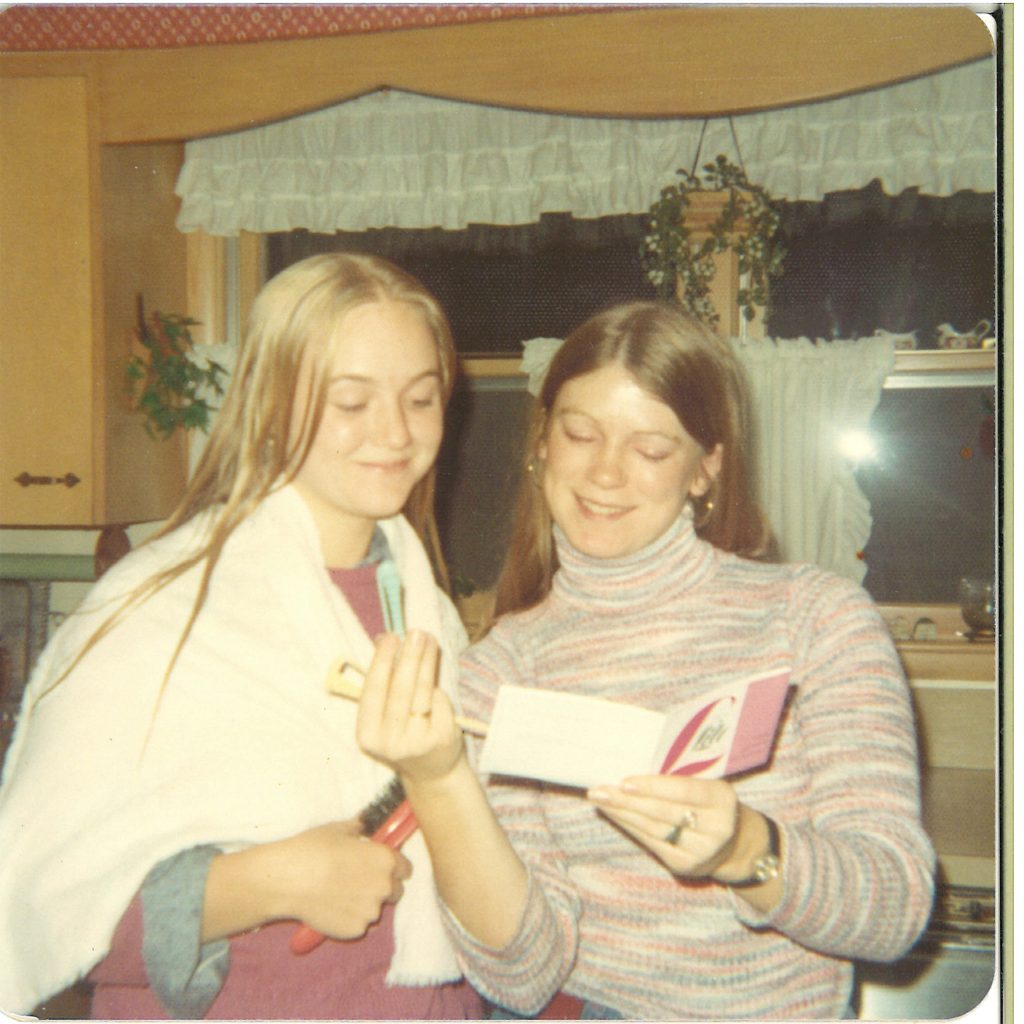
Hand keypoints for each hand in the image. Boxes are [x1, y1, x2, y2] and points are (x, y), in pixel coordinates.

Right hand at [203, 818, 411, 941]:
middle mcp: (384, 886)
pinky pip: (358, 923)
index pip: (405, 868)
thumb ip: (359, 828)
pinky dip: (348, 918)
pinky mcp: (355, 930)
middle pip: (394, 891)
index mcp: (385, 859)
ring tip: (338, 894)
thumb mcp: (338, 829)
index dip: (394, 867)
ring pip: (374, 908)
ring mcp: (370, 911)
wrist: (287, 880)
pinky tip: (330, 907)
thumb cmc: (312, 849)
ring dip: (364, 903)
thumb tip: (365, 823)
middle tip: (357, 881)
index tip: (381, 867)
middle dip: (380, 886)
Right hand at [356, 631, 465, 783]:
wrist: (431, 771)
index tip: (390, 636)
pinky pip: (440, 701)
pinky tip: (435, 680)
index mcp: (367, 734)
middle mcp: (390, 742)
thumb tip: (383, 638)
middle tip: (415, 632)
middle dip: (409, 657)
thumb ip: (384, 678)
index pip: (374, 691)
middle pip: (401, 689)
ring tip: (429, 639)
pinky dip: (438, 688)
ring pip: (423, 691)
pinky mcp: (442, 738)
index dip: (382, 662)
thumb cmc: (403, 732)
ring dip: (427, 661)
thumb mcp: (385, 712)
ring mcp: (418, 742)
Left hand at [587, 774, 742, 878]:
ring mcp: (701, 851)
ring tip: (600, 799)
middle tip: (599, 790)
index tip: (624, 781)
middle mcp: (716, 828)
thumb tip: (632, 764)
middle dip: (628, 801)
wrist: (734, 843)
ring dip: (623, 813)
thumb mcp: (707, 784)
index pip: (685, 791)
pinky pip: (651, 843)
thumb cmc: (709, 802)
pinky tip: (614, 814)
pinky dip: (630, 826)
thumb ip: (680, 777)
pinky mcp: (685, 866)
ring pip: (653, 829)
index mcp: (723, 799)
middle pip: (664, 812)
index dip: (654, 787)